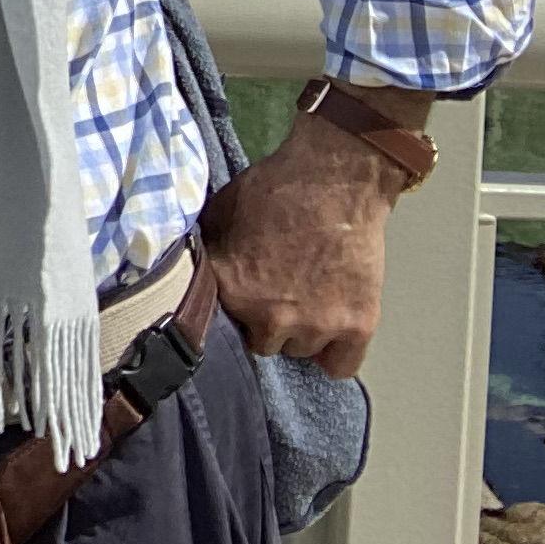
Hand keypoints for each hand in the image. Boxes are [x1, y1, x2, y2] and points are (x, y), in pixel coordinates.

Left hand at [200, 109, 415, 378]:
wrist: (336, 176)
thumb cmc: (275, 188)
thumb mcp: (219, 214)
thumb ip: (206, 254)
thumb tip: (188, 273)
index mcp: (232, 289)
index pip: (219, 325)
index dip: (232, 306)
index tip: (242, 294)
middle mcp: (270, 318)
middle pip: (263, 343)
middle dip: (268, 322)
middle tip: (280, 291)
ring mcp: (315, 325)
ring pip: (300, 351)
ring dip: (303, 331)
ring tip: (309, 295)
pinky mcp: (356, 327)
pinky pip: (340, 367)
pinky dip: (336, 353)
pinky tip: (332, 329)